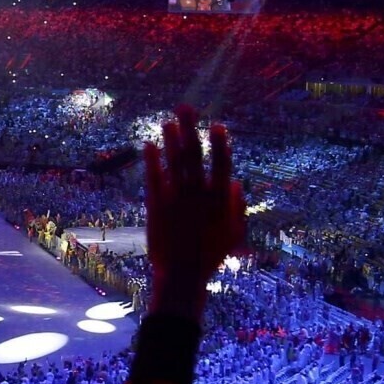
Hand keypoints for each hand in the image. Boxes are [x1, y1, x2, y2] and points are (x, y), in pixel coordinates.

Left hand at [142, 105, 244, 320]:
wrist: (182, 275)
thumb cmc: (211, 255)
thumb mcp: (232, 232)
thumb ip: (235, 206)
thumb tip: (235, 182)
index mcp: (219, 200)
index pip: (221, 165)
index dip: (219, 144)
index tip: (216, 125)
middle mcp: (198, 195)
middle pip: (194, 155)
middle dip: (190, 130)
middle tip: (185, 108)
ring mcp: (176, 199)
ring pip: (173, 163)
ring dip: (170, 140)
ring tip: (167, 121)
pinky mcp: (157, 206)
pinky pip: (153, 179)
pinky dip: (151, 162)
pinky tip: (148, 145)